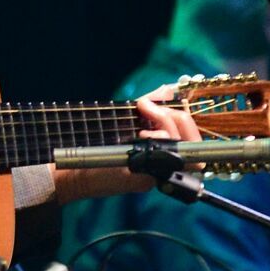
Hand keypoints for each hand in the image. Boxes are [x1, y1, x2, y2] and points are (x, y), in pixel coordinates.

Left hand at [53, 82, 201, 201]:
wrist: (77, 166)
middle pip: (192, 137)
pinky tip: (140, 139)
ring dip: (165, 128)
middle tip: (144, 107)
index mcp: (168, 145)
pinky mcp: (147, 181)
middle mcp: (169, 160)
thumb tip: (168, 89)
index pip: (189, 129)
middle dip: (169, 116)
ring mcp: (160, 172)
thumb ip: (150, 105)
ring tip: (140, 127)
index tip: (154, 103)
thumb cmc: (102, 143)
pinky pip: (164, 161)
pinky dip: (156, 144)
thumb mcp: (129, 119)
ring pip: (183, 147)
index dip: (180, 114)